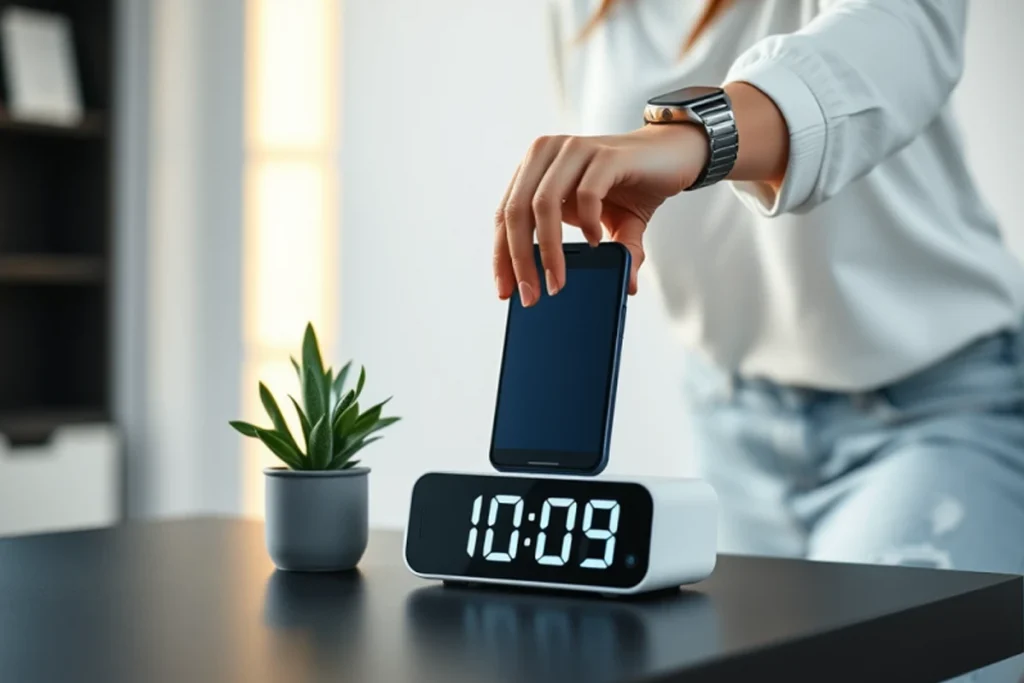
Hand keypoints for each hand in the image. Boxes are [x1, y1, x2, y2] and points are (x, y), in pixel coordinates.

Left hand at [493, 123, 707, 305]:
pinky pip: (586, 194)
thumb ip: (601, 254)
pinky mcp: (606, 155)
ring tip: (557, 281)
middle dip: (519, 260)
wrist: (674, 153)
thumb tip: (622, 289)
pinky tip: (596, 242)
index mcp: (536, 167)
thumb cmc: (631, 185)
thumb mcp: (609, 224)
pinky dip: (587, 224)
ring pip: (543, 204)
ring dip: (548, 250)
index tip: (505, 291)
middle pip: (516, 211)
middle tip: (531, 295)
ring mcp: (575, 150)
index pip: (505, 214)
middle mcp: (548, 153)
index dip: (500, 254)